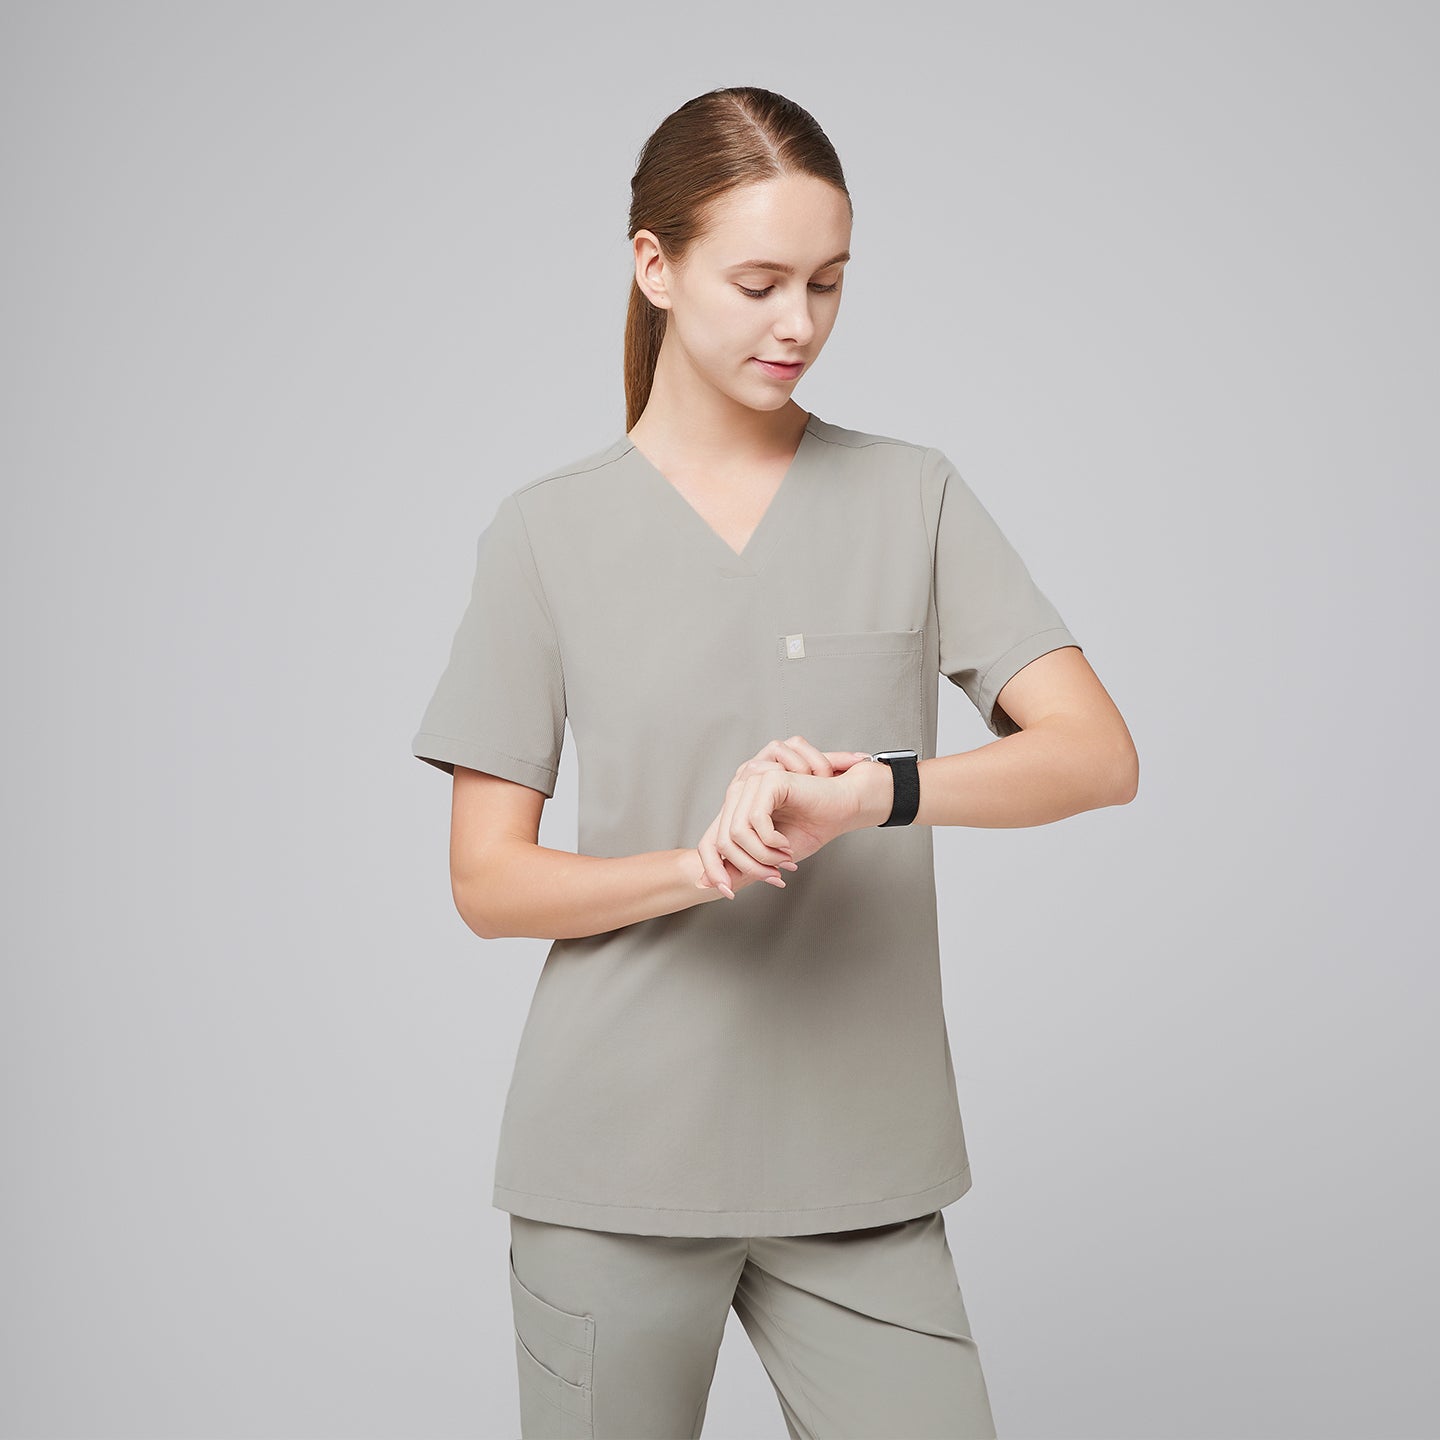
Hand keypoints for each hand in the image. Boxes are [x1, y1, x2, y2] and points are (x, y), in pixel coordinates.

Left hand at [692, 737, 873, 898]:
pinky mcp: (768, 780)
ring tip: (786, 860)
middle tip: (776, 878)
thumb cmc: (811, 828)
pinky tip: (787, 845)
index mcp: (735, 810)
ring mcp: (751, 783)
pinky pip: (756, 820)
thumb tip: (703, 883)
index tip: (729, 893)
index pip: (708, 843)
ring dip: (763, 855)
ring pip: (737, 833)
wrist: (844, 807)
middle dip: (749, 867)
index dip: (713, 869)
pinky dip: (771, 841)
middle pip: (723, 841)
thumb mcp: (769, 856)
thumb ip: (739, 867)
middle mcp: (738, 793)